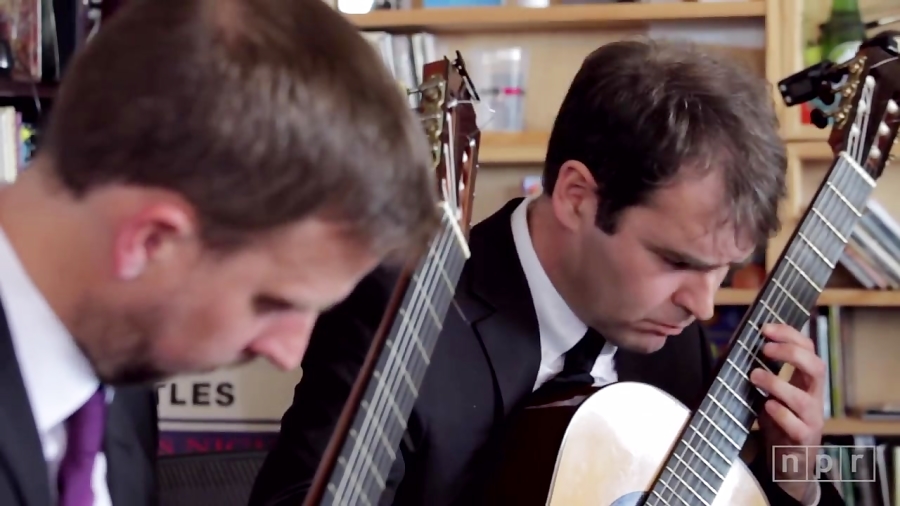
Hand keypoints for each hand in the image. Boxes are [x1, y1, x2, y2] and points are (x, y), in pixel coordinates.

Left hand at [749, 322, 825, 502]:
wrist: (789, 462)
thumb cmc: (779, 423)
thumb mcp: (772, 393)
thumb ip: (763, 373)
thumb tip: (737, 347)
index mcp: (806, 382)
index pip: (809, 350)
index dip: (791, 335)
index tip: (766, 328)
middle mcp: (814, 398)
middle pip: (817, 367)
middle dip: (792, 353)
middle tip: (765, 348)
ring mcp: (811, 419)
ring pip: (805, 398)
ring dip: (778, 383)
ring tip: (755, 375)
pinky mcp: (803, 439)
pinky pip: (797, 425)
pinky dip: (781, 414)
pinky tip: (766, 406)